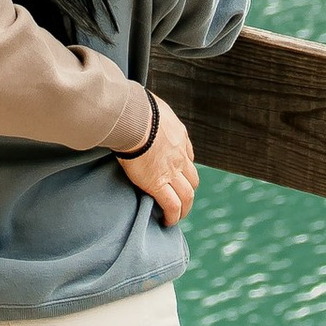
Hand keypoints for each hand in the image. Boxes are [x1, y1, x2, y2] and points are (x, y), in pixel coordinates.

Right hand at [121, 96, 198, 227]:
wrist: (133, 118)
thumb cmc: (135, 107)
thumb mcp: (150, 104)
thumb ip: (148, 109)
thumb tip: (135, 103)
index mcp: (178, 135)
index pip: (188, 156)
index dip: (185, 167)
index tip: (179, 173)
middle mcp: (180, 155)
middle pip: (192, 179)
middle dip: (189, 190)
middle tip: (182, 199)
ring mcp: (171, 171)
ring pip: (187, 195)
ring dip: (184, 207)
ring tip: (177, 216)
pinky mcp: (157, 184)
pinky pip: (171, 205)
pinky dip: (172, 215)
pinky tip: (168, 222)